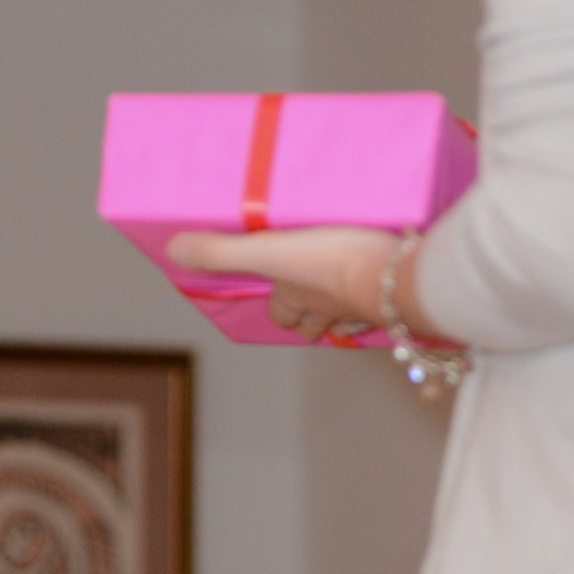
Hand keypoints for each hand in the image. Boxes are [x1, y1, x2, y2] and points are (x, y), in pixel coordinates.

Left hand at [167, 225, 398, 339]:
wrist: (399, 272)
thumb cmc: (332, 262)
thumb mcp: (269, 251)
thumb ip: (223, 252)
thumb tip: (174, 252)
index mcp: (299, 297)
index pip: (282, 316)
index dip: (276, 308)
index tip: (274, 295)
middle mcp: (330, 307)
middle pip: (315, 322)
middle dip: (308, 312)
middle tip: (307, 291)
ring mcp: (366, 303)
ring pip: (351, 311)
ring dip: (344, 302)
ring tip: (346, 283)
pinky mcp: (398, 290)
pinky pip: (387, 296)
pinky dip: (382, 289)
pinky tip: (387, 273)